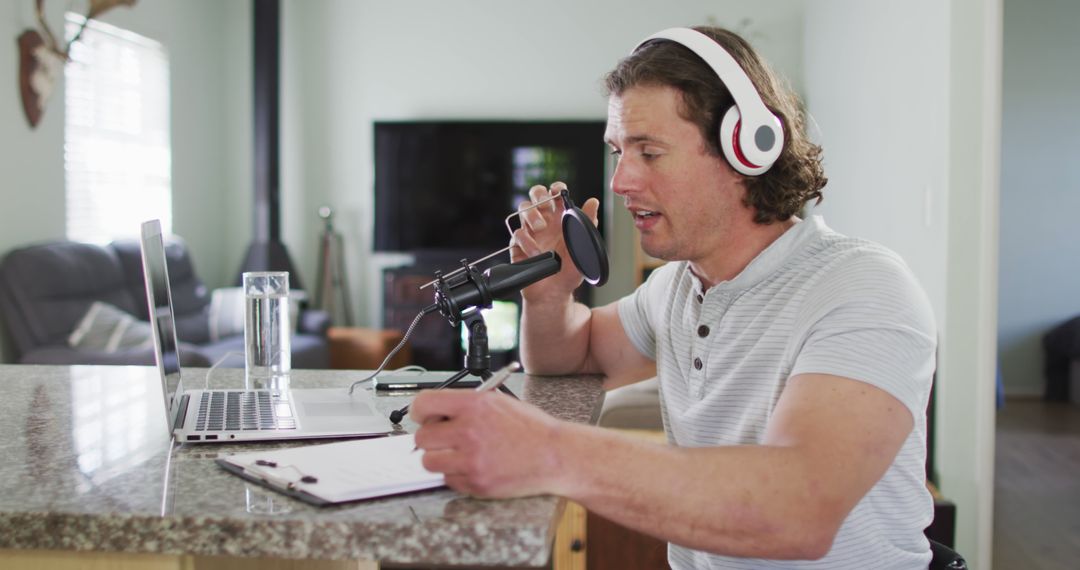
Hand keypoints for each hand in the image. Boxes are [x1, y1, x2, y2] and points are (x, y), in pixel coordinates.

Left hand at [410, 389, 566, 497]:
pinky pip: (447, 480)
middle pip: (422, 437)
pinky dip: (456, 474)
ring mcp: (472, 461)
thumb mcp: (498, 401)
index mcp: (474, 405)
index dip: (419, 410)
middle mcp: (469, 432)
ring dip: (439, 457)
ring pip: (429, 462)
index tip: (422, 415)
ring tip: (458, 453)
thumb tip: (436, 411)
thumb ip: (466, 404)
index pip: (424, 404)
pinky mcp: (476, 483)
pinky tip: (474, 466)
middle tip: (444, 437)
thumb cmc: (530, 428)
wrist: (555, 455)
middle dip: (431, 437)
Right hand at [511, 181, 600, 301]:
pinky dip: (526, 241)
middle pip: (535, 195)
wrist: (554, 294)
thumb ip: (587, 223)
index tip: (558, 191)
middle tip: (543, 204)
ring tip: (540, 228)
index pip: (556, 194)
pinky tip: (536, 253)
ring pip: (523, 209)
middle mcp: (545, 222)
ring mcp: (530, 232)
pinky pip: (518, 234)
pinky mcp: (518, 245)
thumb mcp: (583, 248)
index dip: (556, 188)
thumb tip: (593, 202)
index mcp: (561, 219)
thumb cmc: (570, 272)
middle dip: (538, 195)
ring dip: (531, 215)